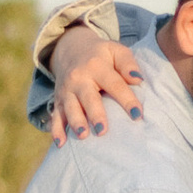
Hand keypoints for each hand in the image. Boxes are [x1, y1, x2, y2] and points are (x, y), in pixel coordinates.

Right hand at [49, 23, 142, 140]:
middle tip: (102, 131)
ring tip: (83, 135)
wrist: (71, 49)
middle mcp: (79, 78)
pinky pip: (55, 116)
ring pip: (70, 108)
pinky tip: (61, 143)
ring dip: (75, 122)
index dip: (127, 100)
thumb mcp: (116, 51)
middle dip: (95, 115)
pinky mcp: (58, 100)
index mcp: (97, 66)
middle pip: (88, 98)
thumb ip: (127, 63)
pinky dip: (56, 130)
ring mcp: (67, 90)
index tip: (137, 115)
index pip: (114, 84)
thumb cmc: (100, 54)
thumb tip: (138, 79)